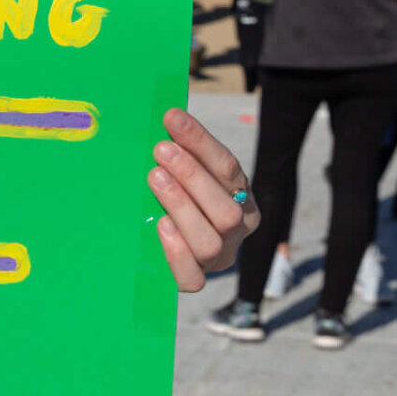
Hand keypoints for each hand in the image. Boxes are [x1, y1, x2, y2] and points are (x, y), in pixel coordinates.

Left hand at [147, 108, 256, 292]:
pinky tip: (160, 225)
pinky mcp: (196, 278)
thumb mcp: (184, 171)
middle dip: (192, 176)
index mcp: (242, 196)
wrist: (165, 238)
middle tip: (161, 151)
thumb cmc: (175, 193)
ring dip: (181, 206)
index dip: (200, 142)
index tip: (172, 118)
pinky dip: (176, 253)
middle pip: (225, 209)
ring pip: (210, 241)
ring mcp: (219, 257)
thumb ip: (180, 151)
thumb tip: (165, 117)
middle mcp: (238, 229)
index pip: (228, 168)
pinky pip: (193, 278)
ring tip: (155, 179)